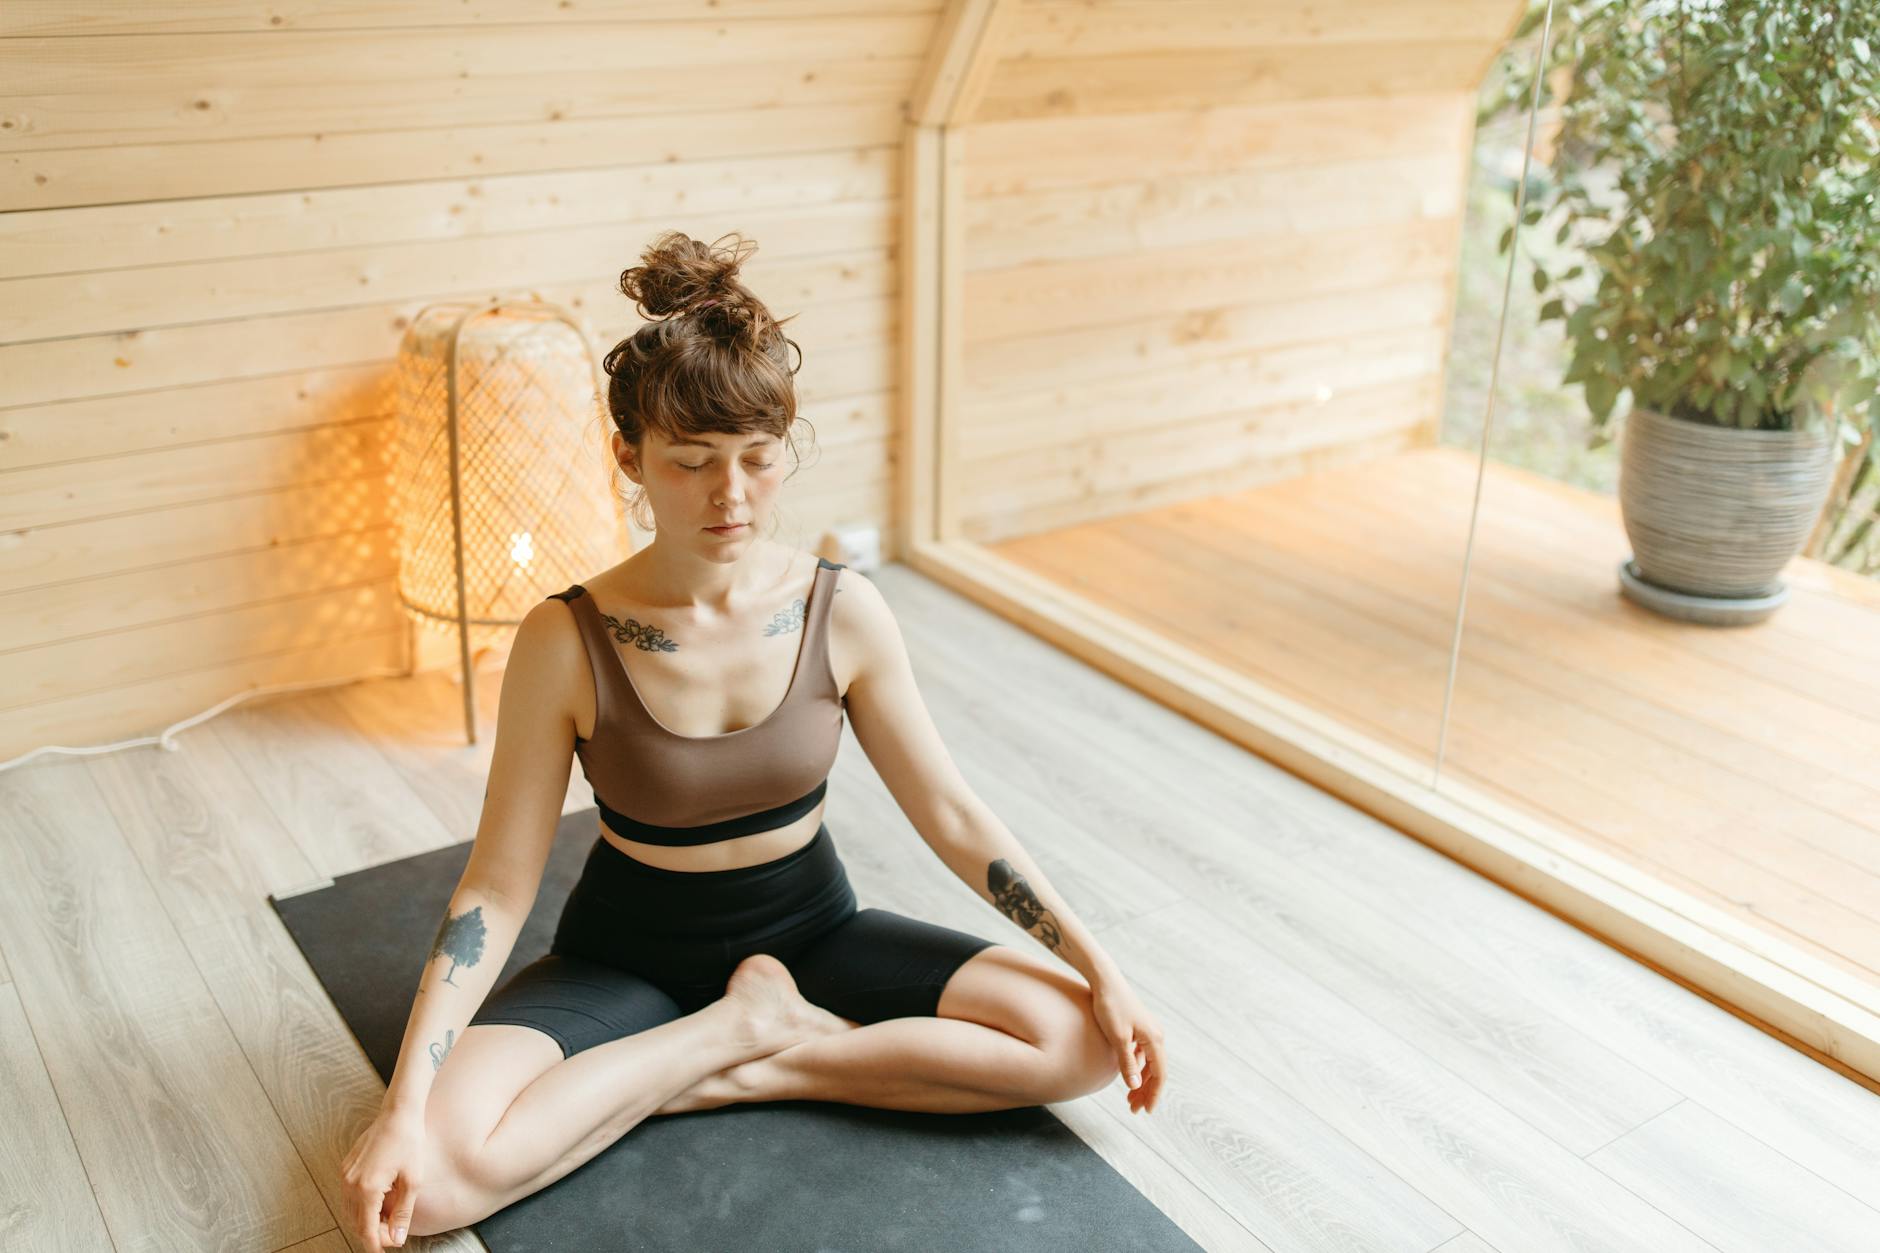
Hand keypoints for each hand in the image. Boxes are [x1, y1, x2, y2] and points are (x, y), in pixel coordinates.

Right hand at [340, 1106, 427, 1250]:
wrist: (398, 1114)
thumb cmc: (410, 1143)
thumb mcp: (412, 1180)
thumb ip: (403, 1212)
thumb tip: (397, 1238)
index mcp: (367, 1189)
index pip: (365, 1229)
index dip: (375, 1245)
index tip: (385, 1252)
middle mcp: (350, 1184)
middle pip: (355, 1222)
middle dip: (372, 1234)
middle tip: (393, 1235)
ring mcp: (345, 1175)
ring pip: (350, 1211)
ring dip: (366, 1221)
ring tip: (388, 1221)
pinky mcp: (346, 1168)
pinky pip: (349, 1196)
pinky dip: (361, 1206)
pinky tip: (379, 1205)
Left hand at [1089, 972, 1165, 1114]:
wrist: (1105, 981)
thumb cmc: (1110, 1007)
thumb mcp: (1117, 1038)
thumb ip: (1126, 1063)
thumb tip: (1134, 1086)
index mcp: (1154, 1039)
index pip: (1160, 1075)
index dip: (1154, 1095)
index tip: (1146, 1111)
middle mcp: (1156, 1035)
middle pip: (1156, 1071)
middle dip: (1146, 1092)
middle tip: (1134, 1110)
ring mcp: (1148, 1031)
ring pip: (1149, 1063)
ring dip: (1141, 1081)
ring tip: (1129, 1098)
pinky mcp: (1139, 1028)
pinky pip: (1142, 1054)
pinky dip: (1136, 1068)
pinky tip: (1126, 1076)